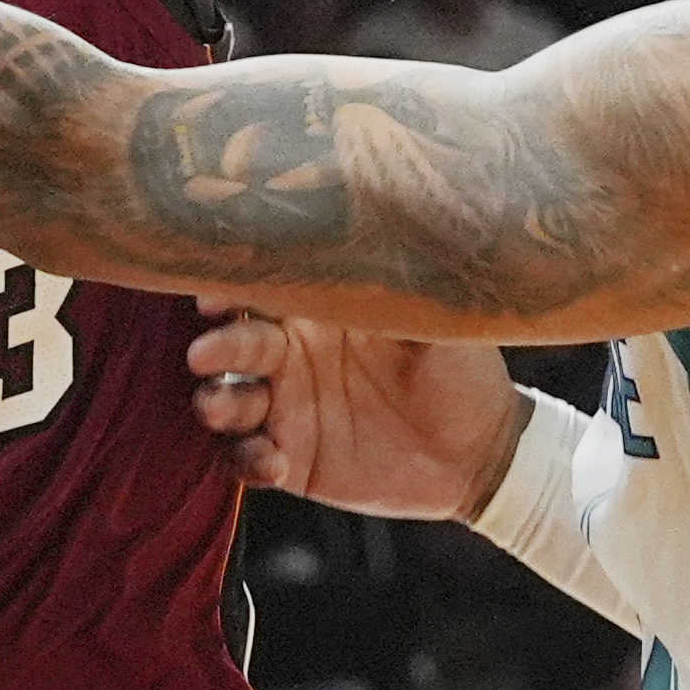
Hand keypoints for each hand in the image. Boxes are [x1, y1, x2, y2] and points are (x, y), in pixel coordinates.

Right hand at [185, 305, 522, 517]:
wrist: (483, 450)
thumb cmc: (462, 370)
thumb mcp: (438, 322)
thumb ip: (401, 286)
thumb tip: (388, 228)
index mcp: (317, 312)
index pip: (258, 292)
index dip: (229, 289)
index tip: (219, 293)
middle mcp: (289, 356)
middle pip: (230, 345)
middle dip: (215, 347)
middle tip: (207, 353)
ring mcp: (285, 409)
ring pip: (225, 402)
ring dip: (216, 404)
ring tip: (224, 408)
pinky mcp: (290, 459)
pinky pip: (245, 460)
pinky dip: (248, 460)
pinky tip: (275, 462)